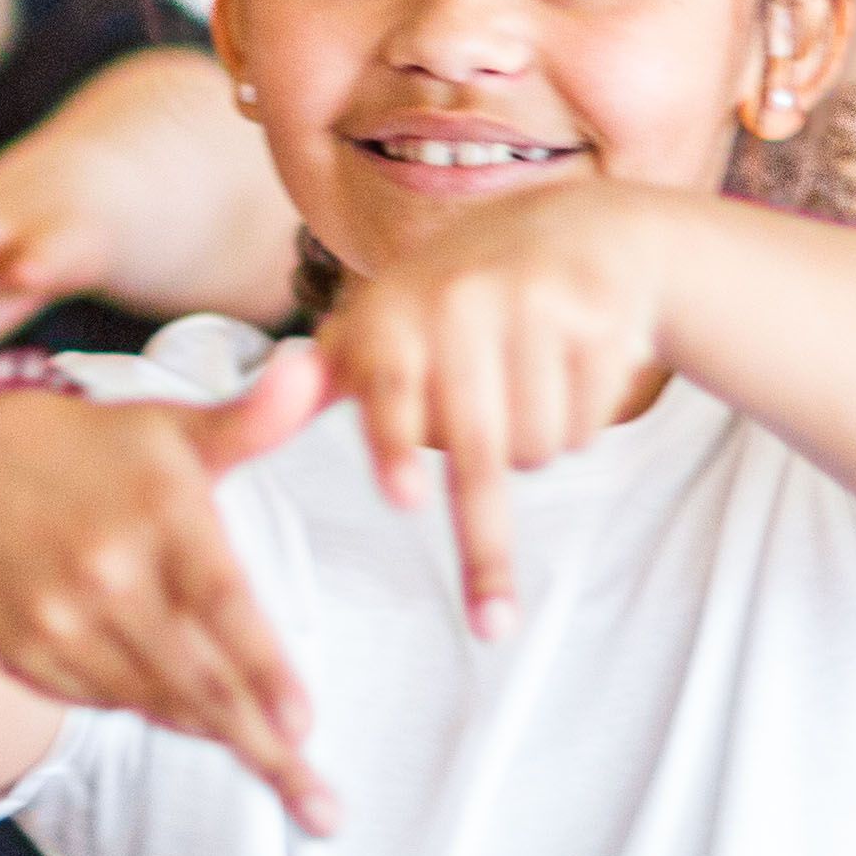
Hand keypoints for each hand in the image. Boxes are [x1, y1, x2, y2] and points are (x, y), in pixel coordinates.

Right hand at [0, 349, 343, 827]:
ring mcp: (60, 619)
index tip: (305, 724)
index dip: (261, 668)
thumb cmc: (100, 450)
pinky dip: (159, 716)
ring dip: (222, 743)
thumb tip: (318, 367)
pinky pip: (108, 703)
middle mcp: (104, 571)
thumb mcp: (175, 425)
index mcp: (157, 511)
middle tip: (324, 811)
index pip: (219, 603)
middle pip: (197, 679)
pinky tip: (205, 726)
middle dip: (265, 752)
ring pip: (156, 701)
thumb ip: (254, 417)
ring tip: (291, 782)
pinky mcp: (28, 653)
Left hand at [324, 183, 678, 639]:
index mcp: (393, 312)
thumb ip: (324, 379)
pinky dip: (578, 423)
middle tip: (491, 626)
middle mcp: (459, 300)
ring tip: (523, 392)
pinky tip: (569, 374)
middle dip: (485, 550)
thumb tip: (255, 412)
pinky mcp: (600, 315)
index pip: (391, 390)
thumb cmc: (453, 300)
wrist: (571, 229)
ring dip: (534, 448)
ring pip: (536, 448)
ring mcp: (535, 303)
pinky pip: (586, 425)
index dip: (397, 443)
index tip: (406, 500)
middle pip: (478, 452)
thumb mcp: (381, 324)